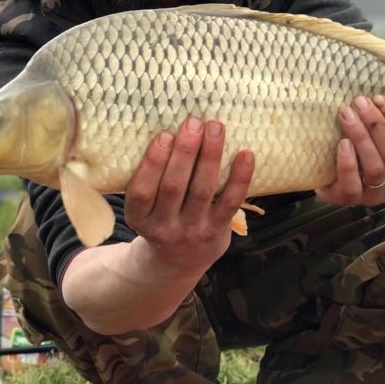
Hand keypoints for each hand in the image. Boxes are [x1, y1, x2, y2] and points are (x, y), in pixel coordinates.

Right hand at [123, 117, 254, 272]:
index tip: (164, 134)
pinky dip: (240, 178)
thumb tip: (172, 128)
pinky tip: (246, 154)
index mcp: (138, 218)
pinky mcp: (217, 232)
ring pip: (202, 190)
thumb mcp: (146, 207)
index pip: (142, 191)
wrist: (178, 261)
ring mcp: (191, 231)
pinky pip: (230, 202)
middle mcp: (163, 228)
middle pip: (174, 186)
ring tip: (215, 127)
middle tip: (194, 122)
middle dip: (185, 152)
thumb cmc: (162, 218)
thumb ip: (153, 178)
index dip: (153, 163)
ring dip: (210, 156)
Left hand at [316, 95, 384, 206]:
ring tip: (347, 115)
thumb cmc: (363, 149)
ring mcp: (377, 197)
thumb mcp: (381, 138)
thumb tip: (380, 96)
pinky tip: (342, 143)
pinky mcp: (352, 201)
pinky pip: (353, 185)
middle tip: (359, 103)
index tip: (380, 98)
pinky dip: (348, 163)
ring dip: (361, 138)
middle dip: (377, 125)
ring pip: (375, 168)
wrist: (332, 175)